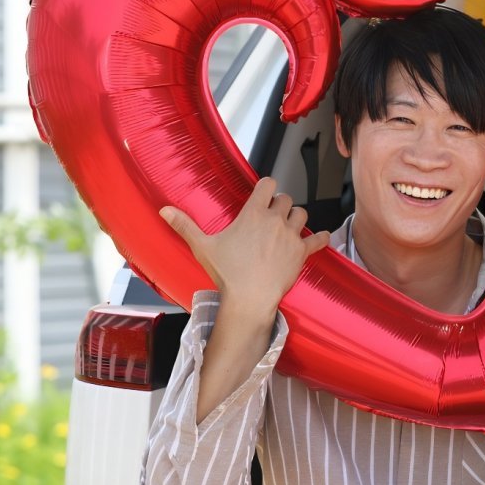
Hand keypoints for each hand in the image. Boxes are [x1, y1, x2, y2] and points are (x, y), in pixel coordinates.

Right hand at [159, 177, 330, 317]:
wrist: (249, 299)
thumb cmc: (226, 273)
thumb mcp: (203, 246)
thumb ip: (185, 225)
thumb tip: (164, 209)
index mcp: (254, 213)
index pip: (268, 184)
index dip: (267, 187)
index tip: (263, 194)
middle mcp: (275, 220)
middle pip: (286, 199)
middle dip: (279, 205)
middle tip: (272, 216)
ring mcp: (291, 236)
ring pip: (302, 215)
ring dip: (296, 218)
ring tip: (288, 227)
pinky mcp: (302, 253)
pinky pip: (319, 240)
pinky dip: (320, 238)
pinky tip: (320, 237)